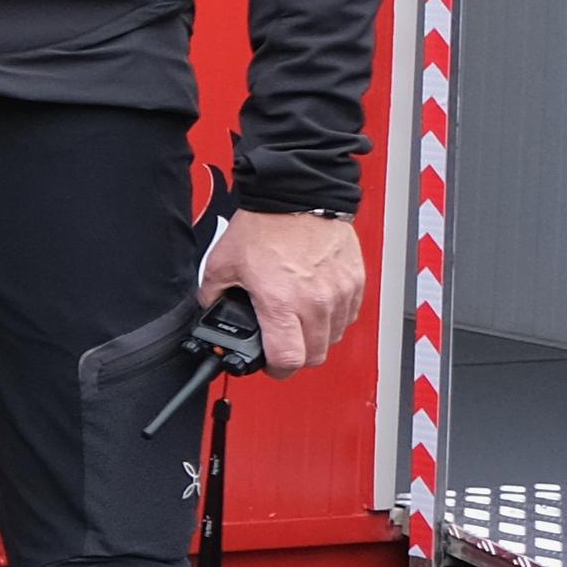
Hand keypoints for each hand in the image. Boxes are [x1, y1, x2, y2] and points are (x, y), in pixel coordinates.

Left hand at [201, 209, 366, 377]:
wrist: (297, 196)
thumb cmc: (264, 225)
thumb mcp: (222, 263)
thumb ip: (213, 294)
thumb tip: (211, 309)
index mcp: (281, 302)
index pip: (288, 359)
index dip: (276, 370)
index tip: (270, 366)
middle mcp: (316, 302)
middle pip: (314, 356)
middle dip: (296, 358)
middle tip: (282, 346)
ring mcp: (340, 293)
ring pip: (334, 338)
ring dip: (316, 339)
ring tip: (298, 324)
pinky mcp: (355, 282)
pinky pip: (349, 316)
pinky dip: (333, 319)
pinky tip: (316, 306)